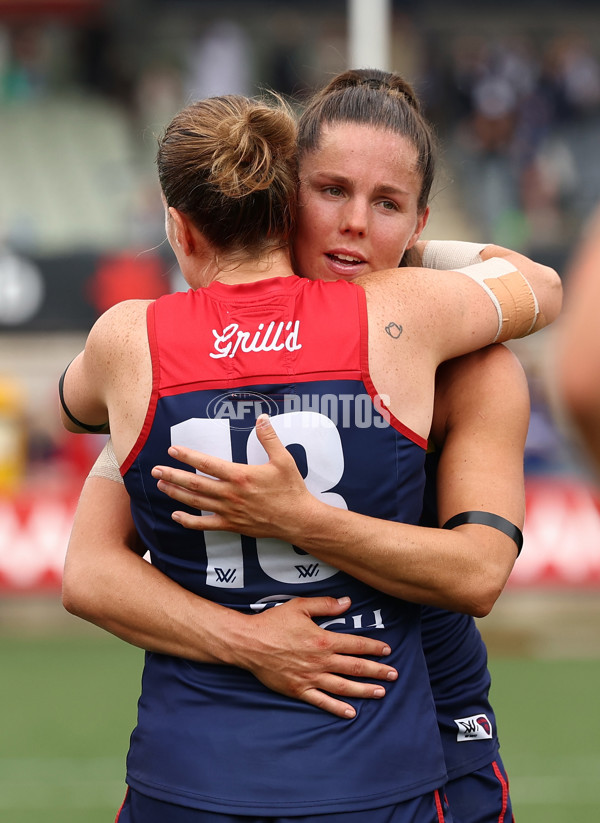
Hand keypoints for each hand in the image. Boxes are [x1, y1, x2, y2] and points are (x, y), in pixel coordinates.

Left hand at [152, 414, 317, 539]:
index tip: (173, 449)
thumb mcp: (283, 460)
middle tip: (155, 470)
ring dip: (176, 494)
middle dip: (173, 476)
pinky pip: (205, 525)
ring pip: (196, 502)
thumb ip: (269, 439)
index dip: (188, 456)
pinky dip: (188, 521)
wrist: (298, 520)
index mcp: (240, 476)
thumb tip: (262, 418)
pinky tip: (175, 516)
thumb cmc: (291, 489)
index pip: (207, 463)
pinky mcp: (232, 525)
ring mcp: (229, 511)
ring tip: (161, 486)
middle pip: (195, 484)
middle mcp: (230, 494)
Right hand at [234, 595, 397, 718]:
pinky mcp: (298, 689)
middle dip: (377, 671)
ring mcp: (310, 677)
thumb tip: (347, 602)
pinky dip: (337, 708)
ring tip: (381, 692)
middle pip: (355, 667)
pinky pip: (322, 701)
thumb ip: (326, 605)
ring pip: (343, 687)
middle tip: (394, 675)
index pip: (355, 645)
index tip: (387, 651)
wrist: (248, 642)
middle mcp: (320, 661)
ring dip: (364, 690)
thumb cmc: (273, 622)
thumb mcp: (300, 606)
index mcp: (323, 640)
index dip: (373, 648)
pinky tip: (351, 713)